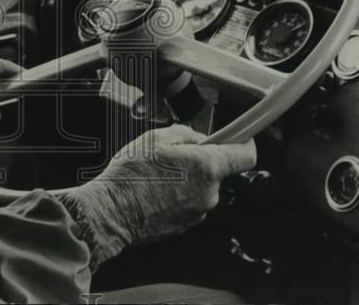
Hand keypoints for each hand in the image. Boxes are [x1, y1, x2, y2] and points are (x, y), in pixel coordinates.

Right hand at [66, 125, 256, 265]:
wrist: (112, 211)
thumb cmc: (131, 176)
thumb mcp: (156, 138)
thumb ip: (186, 133)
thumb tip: (197, 138)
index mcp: (207, 167)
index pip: (246, 155)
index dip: (245, 142)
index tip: (240, 137)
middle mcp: (209, 192)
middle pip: (218, 170)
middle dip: (200, 160)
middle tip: (174, 155)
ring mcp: (198, 211)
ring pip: (202, 186)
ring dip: (187, 179)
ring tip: (159, 175)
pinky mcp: (186, 224)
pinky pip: (189, 201)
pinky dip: (177, 194)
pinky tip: (156, 190)